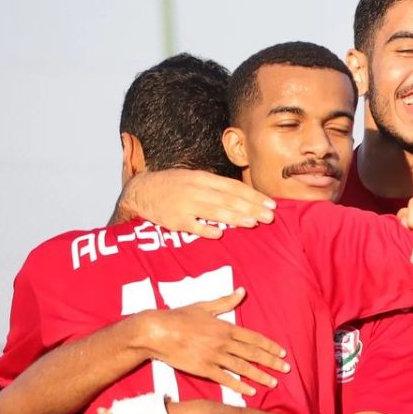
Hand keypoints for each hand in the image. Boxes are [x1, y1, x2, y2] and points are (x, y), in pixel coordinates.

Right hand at [113, 169, 276, 237]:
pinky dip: (206, 229)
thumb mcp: (195, 179)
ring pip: (215, 211)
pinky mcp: (175, 220)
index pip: (234, 187)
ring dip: (235, 217)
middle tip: (269, 217)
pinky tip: (220, 234)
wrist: (142, 191)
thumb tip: (242, 197)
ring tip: (253, 223)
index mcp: (203, 178)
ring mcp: (185, 205)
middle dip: (251, 208)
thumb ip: (217, 187)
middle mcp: (196, 190)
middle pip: (229, 199)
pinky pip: (193, 226)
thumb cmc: (174, 186)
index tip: (270, 204)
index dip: (253, 196)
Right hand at [142, 288, 289, 396]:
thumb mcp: (204, 306)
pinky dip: (239, 386)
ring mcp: (214, 357)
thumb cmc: (180, 316)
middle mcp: (223, 343)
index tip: (282, 352)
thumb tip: (242, 291)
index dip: (269, 346)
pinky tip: (251, 391)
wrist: (158, 331)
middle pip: (252, 354)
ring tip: (274, 382)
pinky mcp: (204, 369)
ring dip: (260, 376)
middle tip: (286, 369)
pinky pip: (225, 379)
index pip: (253, 338)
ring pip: (242, 368)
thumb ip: (225, 301)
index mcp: (225, 327)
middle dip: (271, 362)